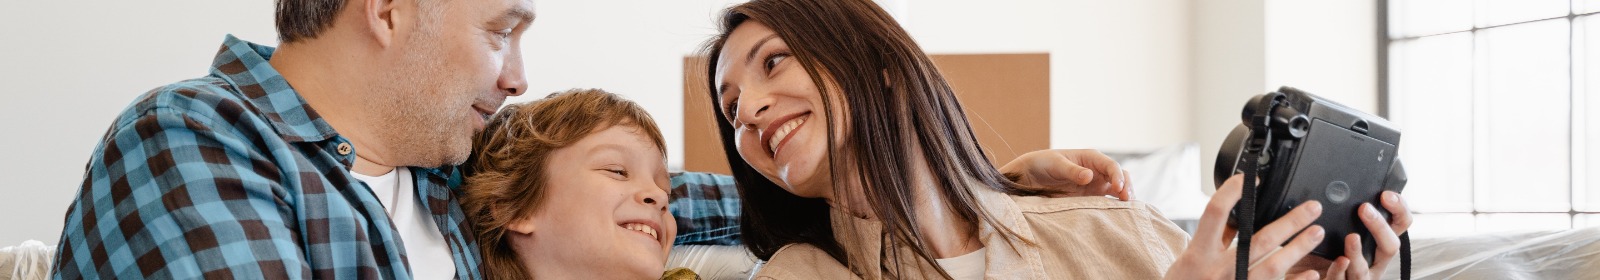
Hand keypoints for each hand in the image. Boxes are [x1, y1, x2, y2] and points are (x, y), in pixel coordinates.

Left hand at [999, 149, 1131, 200]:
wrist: (1030, 176)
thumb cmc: (1043, 164)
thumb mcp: (1055, 164)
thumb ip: (1072, 170)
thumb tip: (1089, 176)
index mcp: (1091, 157)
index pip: (1111, 165)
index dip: (1117, 176)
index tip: (1118, 188)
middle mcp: (1097, 170)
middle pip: (1120, 177)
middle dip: (1127, 187)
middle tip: (1127, 201)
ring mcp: (1096, 184)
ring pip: (1118, 189)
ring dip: (1125, 197)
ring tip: (1128, 210)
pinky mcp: (1092, 197)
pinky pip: (1108, 201)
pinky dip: (1115, 206)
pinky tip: (1119, 214)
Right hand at [1165, 175, 1327, 279]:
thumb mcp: (1187, 262)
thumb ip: (1210, 242)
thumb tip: (1234, 220)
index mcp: (1198, 254)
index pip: (1215, 213)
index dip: (1232, 192)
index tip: (1249, 180)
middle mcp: (1218, 270)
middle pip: (1260, 239)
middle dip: (1290, 222)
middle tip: (1312, 207)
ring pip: (1274, 265)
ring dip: (1299, 247)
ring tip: (1317, 233)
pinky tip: (1312, 273)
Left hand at [1294, 191, 1412, 279]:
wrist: (1306, 274)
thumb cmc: (1325, 249)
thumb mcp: (1336, 227)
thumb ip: (1341, 213)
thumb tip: (1334, 187)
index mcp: (1378, 242)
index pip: (1400, 224)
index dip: (1399, 209)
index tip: (1387, 194)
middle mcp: (1374, 261)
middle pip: (1390, 246)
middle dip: (1379, 227)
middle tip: (1365, 209)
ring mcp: (1360, 276)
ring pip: (1364, 268)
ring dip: (1358, 252)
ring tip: (1351, 237)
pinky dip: (1338, 270)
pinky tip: (1336, 261)